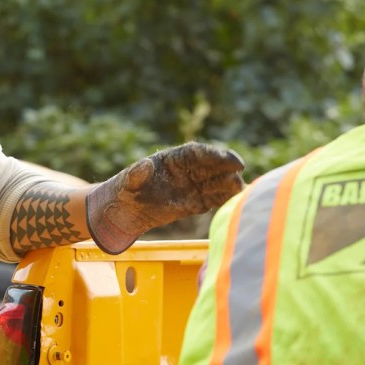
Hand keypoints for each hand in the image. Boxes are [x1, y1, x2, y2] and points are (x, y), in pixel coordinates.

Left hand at [86, 142, 244, 253]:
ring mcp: (190, 187)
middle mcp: (185, 171)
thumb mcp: (127, 182)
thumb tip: (144, 165)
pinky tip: (235, 203)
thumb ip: (136, 174)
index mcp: (172, 159)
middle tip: (240, 175)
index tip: (232, 159)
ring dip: (228, 186)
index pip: (198, 152)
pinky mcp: (191, 203)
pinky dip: (222, 201)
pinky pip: (211, 200)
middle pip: (211, 166)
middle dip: (227, 169)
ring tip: (243, 191)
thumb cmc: (122, 191)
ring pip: (214, 183)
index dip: (215, 154)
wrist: (122, 211)